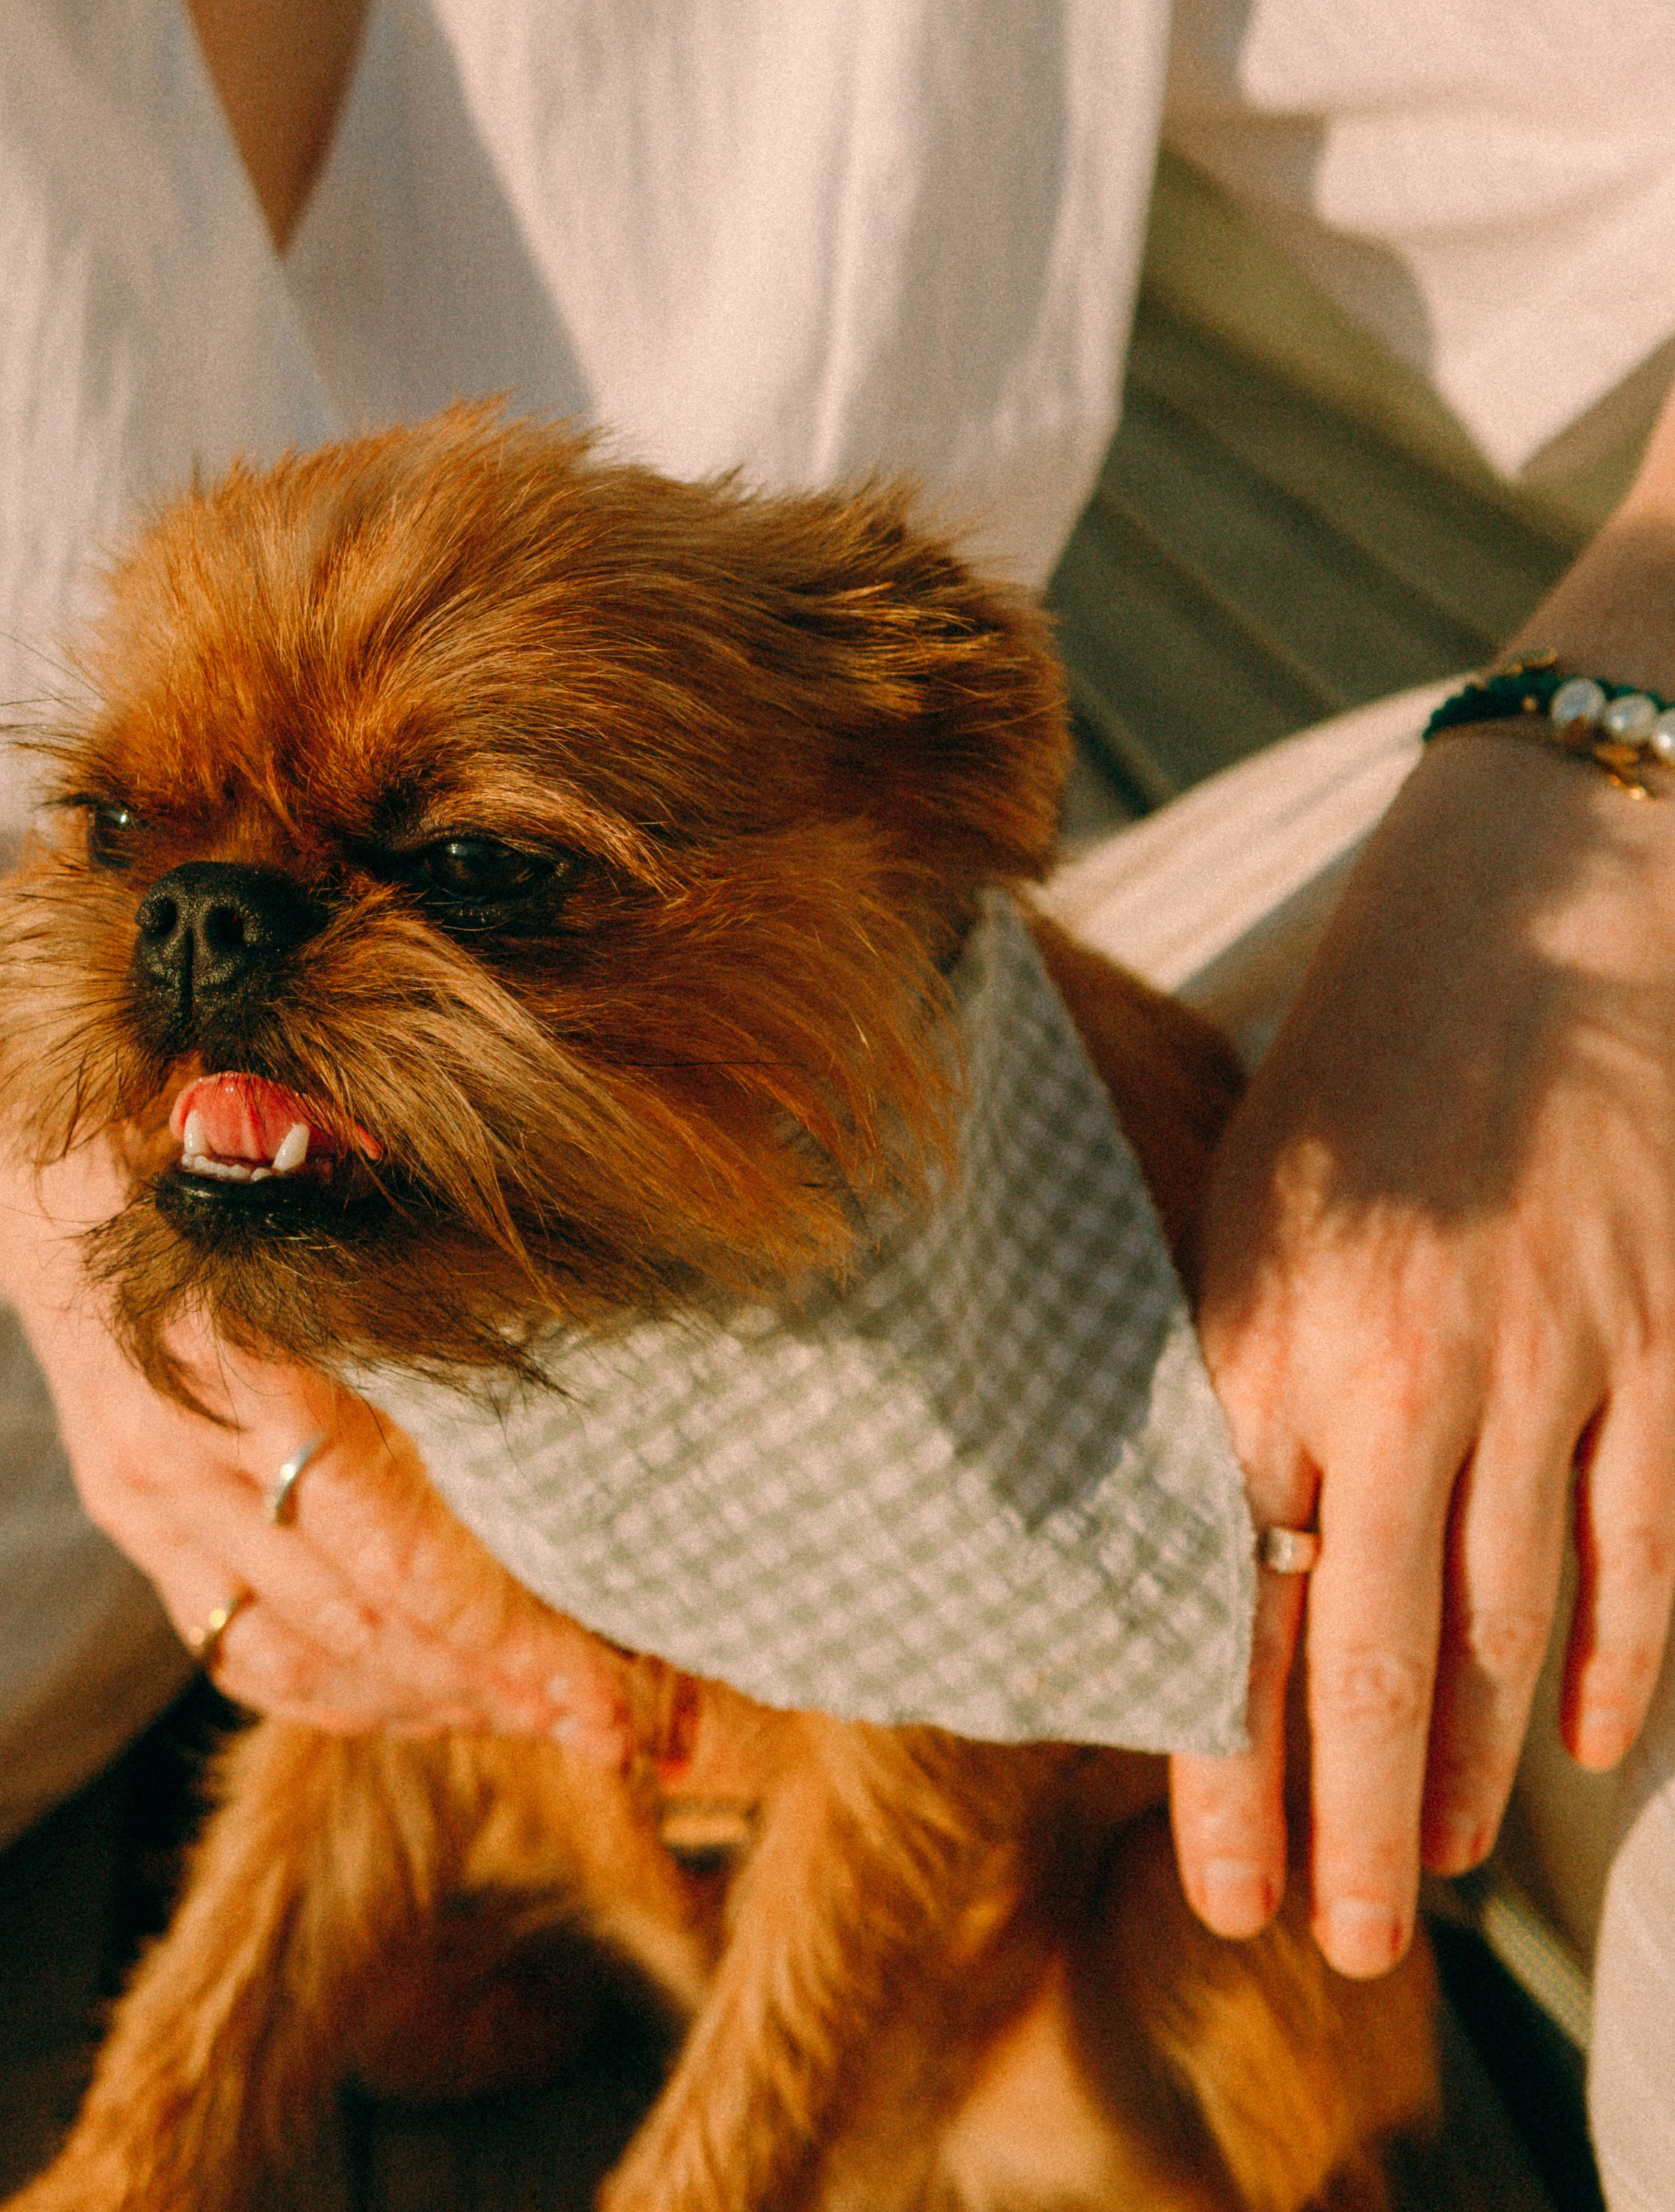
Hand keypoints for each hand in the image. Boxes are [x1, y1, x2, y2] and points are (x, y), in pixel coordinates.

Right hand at [0, 1115, 630, 1753]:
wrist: (51, 1164)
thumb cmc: (220, 1143)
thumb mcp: (322, 1176)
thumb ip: (425, 1258)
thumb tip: (588, 1295)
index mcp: (242, 1360)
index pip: (393, 1552)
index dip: (503, 1633)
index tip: (607, 1688)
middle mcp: (181, 1455)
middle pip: (364, 1625)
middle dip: (501, 1688)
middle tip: (620, 1727)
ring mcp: (147, 1504)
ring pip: (303, 1660)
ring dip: (433, 1703)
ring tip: (547, 1720)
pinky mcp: (135, 1528)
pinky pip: (242, 1652)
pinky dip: (342, 1695)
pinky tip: (432, 1703)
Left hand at [1171, 724, 1674, 1976]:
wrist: (1533, 912)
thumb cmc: (1359, 1065)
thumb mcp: (1248, 1206)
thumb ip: (1240, 1378)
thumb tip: (1230, 1558)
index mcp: (1265, 1332)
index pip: (1237, 1600)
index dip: (1230, 1760)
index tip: (1227, 1882)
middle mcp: (1398, 1368)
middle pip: (1377, 1652)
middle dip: (1353, 1819)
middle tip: (1342, 1945)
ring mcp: (1548, 1360)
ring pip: (1511, 1621)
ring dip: (1476, 1765)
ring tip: (1437, 1866)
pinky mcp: (1663, 1339)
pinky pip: (1645, 1540)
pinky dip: (1620, 1657)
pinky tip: (1589, 1744)